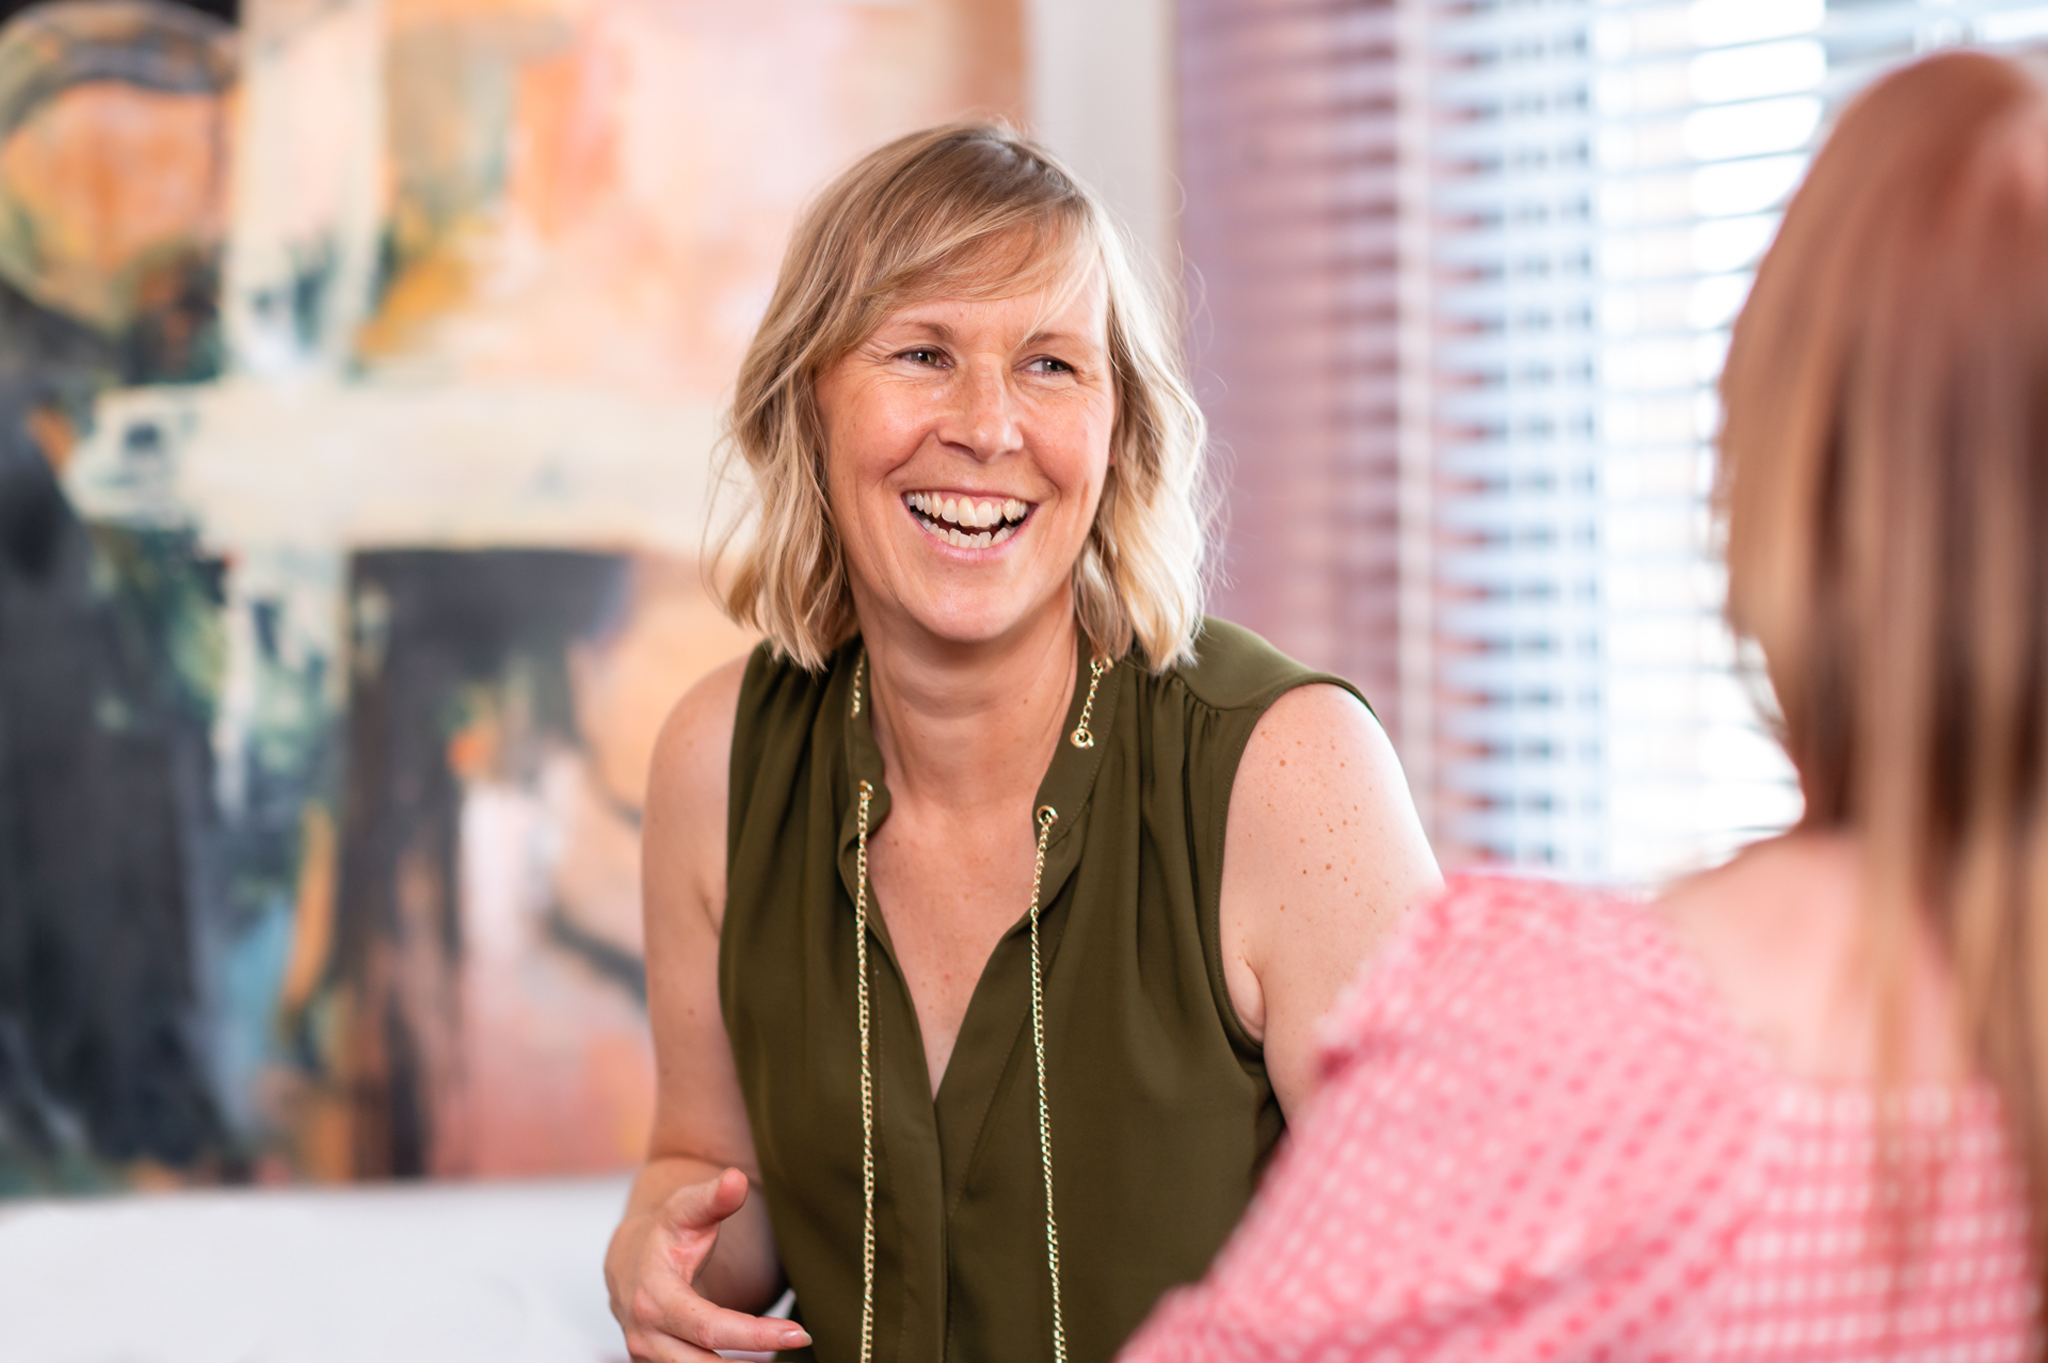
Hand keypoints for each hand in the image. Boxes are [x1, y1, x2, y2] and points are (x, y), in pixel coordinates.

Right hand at [609, 1168, 811, 1360]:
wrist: (630, 1261)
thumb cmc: (666, 1234)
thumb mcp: (686, 1210)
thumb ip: (713, 1198)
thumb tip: (736, 1179)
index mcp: (653, 1299)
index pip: (710, 1327)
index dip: (756, 1335)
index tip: (799, 1333)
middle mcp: (646, 1337)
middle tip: (803, 1347)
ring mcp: (649, 1357)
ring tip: (784, 1361)